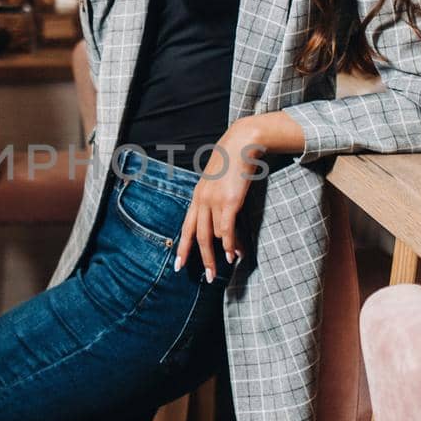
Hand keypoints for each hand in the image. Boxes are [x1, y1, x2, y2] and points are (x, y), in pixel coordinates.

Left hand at [174, 121, 263, 279]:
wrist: (242, 143)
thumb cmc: (232, 161)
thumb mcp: (217, 180)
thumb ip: (215, 198)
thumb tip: (222, 221)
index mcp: (197, 195)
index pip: (186, 226)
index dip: (183, 248)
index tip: (179, 265)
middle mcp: (202, 200)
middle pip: (198, 236)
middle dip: (202, 259)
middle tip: (209, 277)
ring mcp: (214, 201)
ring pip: (214, 235)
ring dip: (223, 252)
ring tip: (230, 263)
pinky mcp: (230, 201)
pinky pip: (227, 230)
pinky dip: (231, 244)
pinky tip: (236, 254)